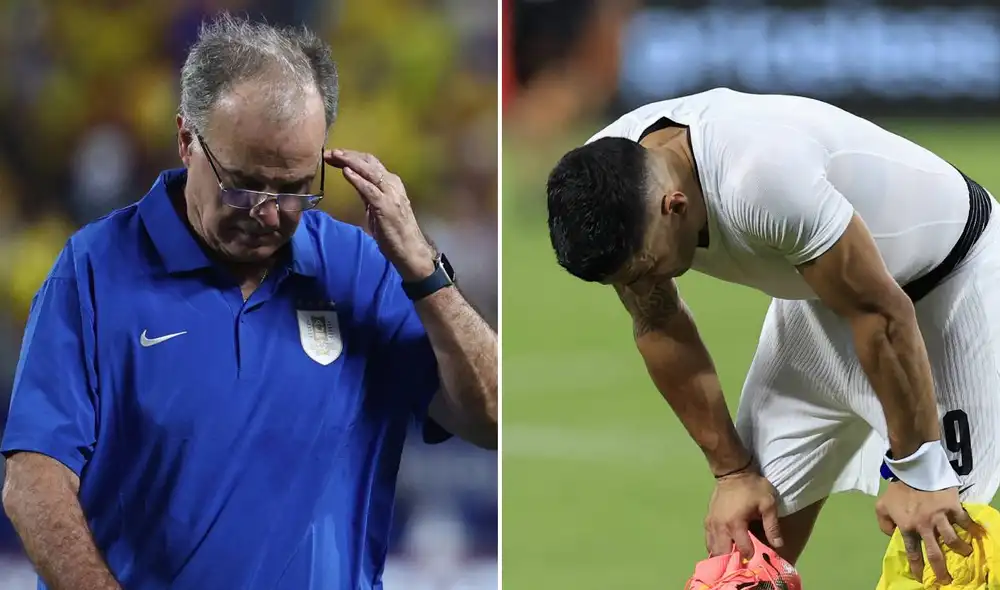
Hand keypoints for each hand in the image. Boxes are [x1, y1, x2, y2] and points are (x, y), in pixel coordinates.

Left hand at [325, 149, 435, 280]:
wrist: (410, 249)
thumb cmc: (394, 232)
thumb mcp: (377, 207)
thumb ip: (368, 193)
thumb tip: (353, 179)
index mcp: (391, 183)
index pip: (370, 163)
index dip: (352, 156)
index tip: (334, 155)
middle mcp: (392, 184)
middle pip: (368, 162)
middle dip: (348, 155)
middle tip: (329, 152)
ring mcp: (391, 194)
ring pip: (369, 171)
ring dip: (350, 162)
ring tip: (335, 156)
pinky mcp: (386, 206)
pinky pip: (369, 189)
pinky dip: (357, 179)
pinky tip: (346, 172)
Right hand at [705, 470, 782, 558]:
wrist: (732, 471)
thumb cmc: (752, 487)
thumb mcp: (767, 504)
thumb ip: (772, 526)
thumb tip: (779, 545)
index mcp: (735, 524)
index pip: (743, 549)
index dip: (752, 556)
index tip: (759, 559)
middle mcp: (720, 527)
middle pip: (723, 554)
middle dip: (733, 562)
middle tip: (744, 564)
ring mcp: (711, 524)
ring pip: (712, 549)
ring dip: (722, 556)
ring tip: (733, 559)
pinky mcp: (708, 520)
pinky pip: (708, 540)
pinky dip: (714, 548)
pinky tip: (723, 549)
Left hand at [875, 482, 975, 583]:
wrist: (913, 470)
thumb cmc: (897, 489)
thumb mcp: (881, 506)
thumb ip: (883, 523)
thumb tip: (891, 535)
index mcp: (907, 527)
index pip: (913, 552)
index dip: (918, 567)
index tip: (922, 578)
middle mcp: (924, 526)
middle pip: (935, 554)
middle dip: (941, 570)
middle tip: (947, 579)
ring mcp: (940, 517)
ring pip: (953, 540)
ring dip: (961, 549)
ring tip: (966, 553)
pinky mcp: (952, 506)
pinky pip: (964, 521)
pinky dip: (971, 528)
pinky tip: (975, 533)